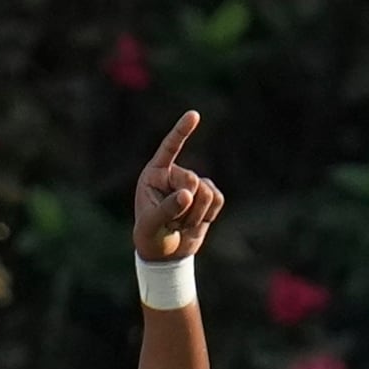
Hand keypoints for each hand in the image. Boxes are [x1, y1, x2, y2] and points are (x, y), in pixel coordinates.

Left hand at [131, 111, 226, 260]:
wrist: (165, 254)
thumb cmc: (151, 236)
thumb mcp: (151, 225)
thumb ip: (167, 209)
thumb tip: (188, 194)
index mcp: (154, 174)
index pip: (169, 148)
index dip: (182, 131)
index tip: (194, 115)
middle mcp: (174, 175)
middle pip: (192, 179)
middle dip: (185, 206)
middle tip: (173, 223)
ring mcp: (193, 184)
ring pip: (207, 192)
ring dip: (195, 215)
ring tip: (181, 224)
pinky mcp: (209, 195)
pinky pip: (218, 200)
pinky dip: (208, 216)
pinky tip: (195, 223)